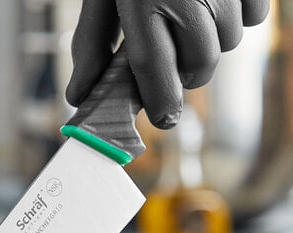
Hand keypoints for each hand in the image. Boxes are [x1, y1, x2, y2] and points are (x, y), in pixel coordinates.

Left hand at [66, 0, 268, 128]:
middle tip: (172, 55)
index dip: (161, 101)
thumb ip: (92, 45)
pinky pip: (254, 19)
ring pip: (226, 46)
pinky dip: (236, 17)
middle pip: (198, 68)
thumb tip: (80, 96)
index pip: (156, 71)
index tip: (162, 118)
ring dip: (209, 42)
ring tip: (191, 14)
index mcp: (145, 1)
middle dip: (183, 72)